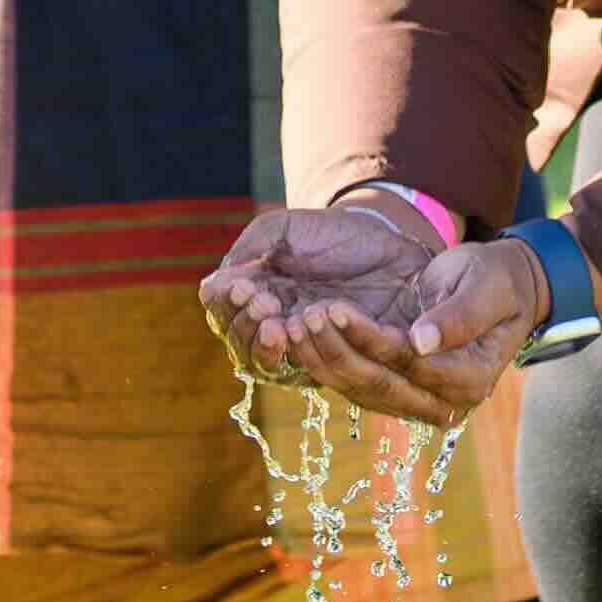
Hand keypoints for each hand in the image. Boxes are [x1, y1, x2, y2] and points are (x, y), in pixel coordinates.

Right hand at [202, 195, 455, 373]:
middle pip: (238, 347)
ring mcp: (300, 348)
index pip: (221, 314)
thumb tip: (214, 285)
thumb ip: (249, 248)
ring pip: (265, 367)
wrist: (386, 241)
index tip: (243, 285)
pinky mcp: (332, 361)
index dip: (226, 305)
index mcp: (254, 296)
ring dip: (266, 347)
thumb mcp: (283, 229)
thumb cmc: (330, 234)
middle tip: (265, 302)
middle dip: (244, 326)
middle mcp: (272, 327)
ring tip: (280, 322)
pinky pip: (306, 372)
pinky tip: (305, 331)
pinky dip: (300, 354)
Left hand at [304, 236, 546, 428]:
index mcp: (470, 380)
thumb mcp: (487, 288)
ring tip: (292, 321)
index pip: (410, 365)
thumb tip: (420, 342)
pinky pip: (353, 381)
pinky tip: (297, 334)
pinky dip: (323, 359)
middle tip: (303, 315)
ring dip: (321, 356)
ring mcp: (416, 400)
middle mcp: (443, 402)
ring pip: (358, 387)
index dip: (371, 339)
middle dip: (336, 349)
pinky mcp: (394, 389)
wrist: (499, 290)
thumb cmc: (497, 282)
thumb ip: (459, 316)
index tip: (337, 309)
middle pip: (378, 383)